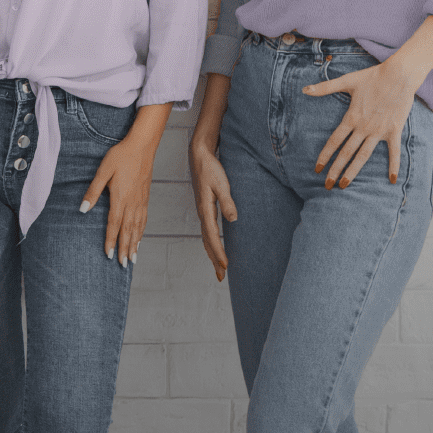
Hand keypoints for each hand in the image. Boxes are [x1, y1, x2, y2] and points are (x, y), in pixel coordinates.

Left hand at [82, 133, 154, 267]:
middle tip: (123, 265)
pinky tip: (139, 238)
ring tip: (132, 258)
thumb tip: (83, 209)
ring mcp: (141, 201)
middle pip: (128, 230)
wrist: (142, 146)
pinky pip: (144, 219)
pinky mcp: (145, 197)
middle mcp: (132, 202)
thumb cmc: (120, 156)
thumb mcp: (102, 171)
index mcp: (120, 197)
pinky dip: (142, 232)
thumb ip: (93, 191)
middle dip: (124, 248)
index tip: (108, 254)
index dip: (111, 240)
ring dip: (134, 244)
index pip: (114, 224)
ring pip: (138, 227)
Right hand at [189, 133, 237, 281]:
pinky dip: (210, 243)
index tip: (226, 266)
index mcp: (205, 209)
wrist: (199, 156)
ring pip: (206, 238)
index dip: (218, 252)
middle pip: (207, 241)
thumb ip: (227, 201)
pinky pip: (207, 231)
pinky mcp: (205, 208)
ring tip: (218, 267)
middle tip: (221, 277)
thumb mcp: (221, 183)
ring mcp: (202, 211)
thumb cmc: (211, 168)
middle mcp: (202, 213)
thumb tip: (233, 219)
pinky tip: (214, 247)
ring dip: (212, 253)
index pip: (212, 236)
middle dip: (214, 259)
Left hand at [304, 59, 418, 188]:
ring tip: (345, 185)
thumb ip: (325, 88)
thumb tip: (304, 89)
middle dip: (335, 170)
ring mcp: (379, 131)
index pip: (334, 141)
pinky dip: (393, 166)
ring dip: (354, 171)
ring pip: (364, 156)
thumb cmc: (372, 77)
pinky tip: (392, 180)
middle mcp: (364, 128)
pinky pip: (394, 152)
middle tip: (327, 186)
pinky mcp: (394, 131)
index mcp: (351, 118)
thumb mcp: (346, 81)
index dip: (325, 156)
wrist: (399, 75)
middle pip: (346, 153)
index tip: (317, 169)